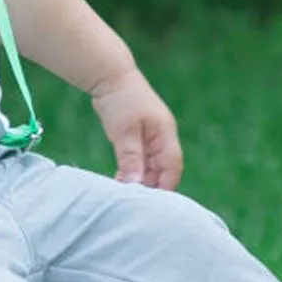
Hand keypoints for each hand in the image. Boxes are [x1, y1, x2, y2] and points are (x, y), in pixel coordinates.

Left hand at [91, 68, 183, 189]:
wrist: (109, 77)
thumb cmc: (120, 101)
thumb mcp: (125, 132)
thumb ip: (131, 158)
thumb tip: (135, 184)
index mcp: (165, 134)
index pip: (172, 167)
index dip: (165, 185)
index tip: (152, 203)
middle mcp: (162, 138)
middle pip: (162, 170)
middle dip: (151, 186)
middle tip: (133, 201)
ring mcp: (151, 138)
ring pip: (150, 167)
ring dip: (140, 180)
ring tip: (125, 193)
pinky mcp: (138, 138)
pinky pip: (140, 160)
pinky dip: (133, 171)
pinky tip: (120, 180)